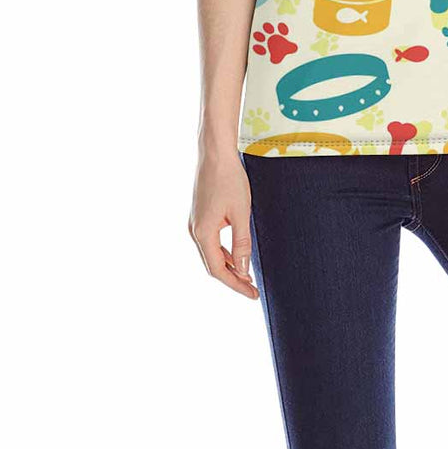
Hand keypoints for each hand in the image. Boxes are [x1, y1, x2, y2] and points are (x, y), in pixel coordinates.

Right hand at [189, 146, 259, 299]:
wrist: (215, 154)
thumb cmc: (229, 180)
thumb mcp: (241, 213)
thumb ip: (241, 243)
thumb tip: (243, 270)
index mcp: (203, 233)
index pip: (218, 271)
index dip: (236, 285)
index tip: (252, 294)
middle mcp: (194, 231)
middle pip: (213, 265)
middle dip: (233, 279)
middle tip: (252, 290)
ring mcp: (195, 224)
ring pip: (211, 254)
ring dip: (228, 266)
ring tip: (247, 276)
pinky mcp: (199, 216)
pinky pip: (210, 242)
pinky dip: (223, 252)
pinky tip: (236, 255)